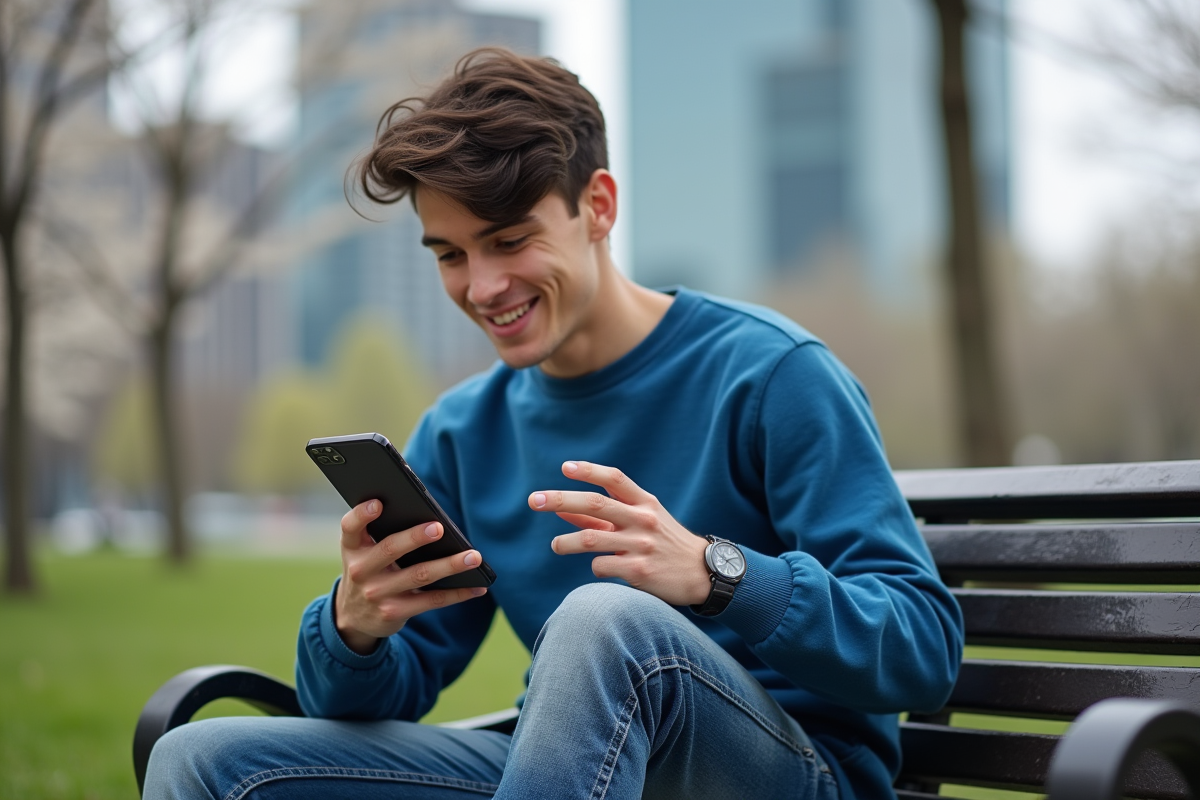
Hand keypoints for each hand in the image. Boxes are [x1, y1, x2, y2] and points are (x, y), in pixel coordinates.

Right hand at [335, 500, 486, 654]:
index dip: (362, 514)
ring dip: (450, 565)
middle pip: (390, 549)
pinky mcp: (394, 613)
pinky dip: (457, 593)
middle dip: (415, 537)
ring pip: (419, 575)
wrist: (353, 616)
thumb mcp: (363, 551)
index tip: (379, 502)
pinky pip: (431, 600)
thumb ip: (381, 533)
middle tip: (439, 527)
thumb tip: (432, 518)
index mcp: (353, 547)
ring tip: (474, 556)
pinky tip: (477, 588)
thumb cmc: (369, 569)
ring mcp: (377, 594)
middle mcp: (361, 570)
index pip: (350, 527)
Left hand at [530, 461, 710, 606]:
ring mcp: (641, 545)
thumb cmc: (664, 543)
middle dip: (560, 499)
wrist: (702, 574)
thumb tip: (563, 509)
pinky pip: (602, 566)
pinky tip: (598, 568)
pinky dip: (594, 566)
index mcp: (645, 503)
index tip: (565, 468)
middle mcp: (643, 520)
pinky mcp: (640, 571)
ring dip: (566, 542)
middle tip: (534, 499)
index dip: (589, 471)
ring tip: (556, 546)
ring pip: (592, 538)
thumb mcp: (642, 521)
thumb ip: (603, 516)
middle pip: (594, 503)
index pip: (614, 478)